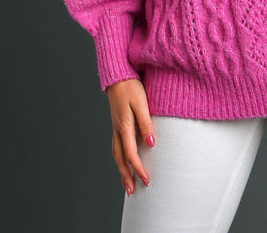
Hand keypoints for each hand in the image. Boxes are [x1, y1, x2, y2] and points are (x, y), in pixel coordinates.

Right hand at [106, 78, 155, 194]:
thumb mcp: (141, 103)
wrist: (117, 74)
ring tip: (126, 182)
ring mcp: (116, 126)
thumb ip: (146, 123)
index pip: (131, 155)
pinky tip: (123, 159)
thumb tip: (151, 143)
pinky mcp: (117, 122)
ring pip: (116, 153)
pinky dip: (119, 157)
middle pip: (120, 159)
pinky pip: (116, 145)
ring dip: (121, 169)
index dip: (138, 169)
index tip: (147, 181)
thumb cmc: (131, 87)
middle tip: (132, 192)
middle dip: (126, 176)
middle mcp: (118, 130)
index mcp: (124, 126)